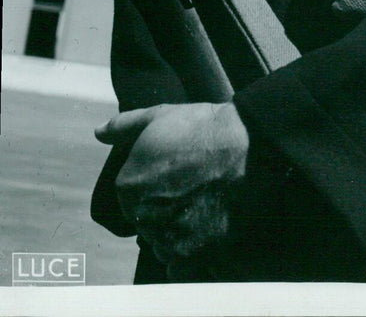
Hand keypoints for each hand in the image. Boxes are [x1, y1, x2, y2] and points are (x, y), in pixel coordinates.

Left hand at [95, 101, 248, 267]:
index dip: (154, 184)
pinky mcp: (194, 252)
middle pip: (147, 221)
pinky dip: (186, 257)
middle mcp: (142, 216)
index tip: (177, 174)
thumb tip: (99, 132)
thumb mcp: (159, 116)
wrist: (247, 146)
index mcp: (127, 186)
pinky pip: (179, 268)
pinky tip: (201, 235)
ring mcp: (167, 236)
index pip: (131, 196)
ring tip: (200, 208)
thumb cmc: (203, 128)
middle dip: (164, 209)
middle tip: (191, 189)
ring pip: (162, 243)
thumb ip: (123, 126)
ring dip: (175, 233)